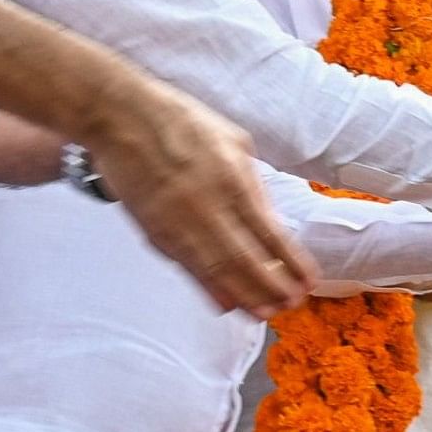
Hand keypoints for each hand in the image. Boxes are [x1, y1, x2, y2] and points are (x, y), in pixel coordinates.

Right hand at [74, 82, 310, 314]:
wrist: (122, 117)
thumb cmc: (183, 122)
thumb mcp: (234, 142)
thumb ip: (252, 183)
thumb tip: (267, 219)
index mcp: (234, 181)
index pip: (271, 234)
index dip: (292, 263)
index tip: (309, 281)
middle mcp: (208, 207)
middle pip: (247, 261)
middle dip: (272, 288)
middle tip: (291, 305)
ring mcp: (179, 223)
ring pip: (216, 271)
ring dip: (244, 297)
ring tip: (265, 314)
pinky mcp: (155, 231)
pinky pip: (186, 267)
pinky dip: (207, 288)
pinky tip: (224, 304)